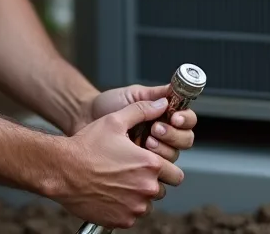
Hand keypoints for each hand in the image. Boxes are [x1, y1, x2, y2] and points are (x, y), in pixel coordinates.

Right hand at [55, 98, 185, 228]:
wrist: (61, 170)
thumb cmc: (86, 146)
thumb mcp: (114, 121)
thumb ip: (142, 110)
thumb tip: (161, 104)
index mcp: (150, 164)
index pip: (174, 173)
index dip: (162, 167)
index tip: (149, 163)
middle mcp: (147, 188)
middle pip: (163, 189)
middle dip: (153, 181)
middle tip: (133, 173)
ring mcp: (135, 208)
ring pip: (147, 204)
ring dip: (138, 195)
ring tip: (118, 182)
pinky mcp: (122, 220)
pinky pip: (132, 216)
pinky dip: (124, 208)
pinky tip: (109, 193)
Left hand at [80, 83, 198, 164]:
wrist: (83, 122)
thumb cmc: (105, 107)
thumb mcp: (129, 97)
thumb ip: (151, 96)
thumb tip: (172, 94)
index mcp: (162, 116)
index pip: (186, 120)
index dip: (185, 119)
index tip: (174, 117)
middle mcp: (162, 136)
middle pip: (185, 140)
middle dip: (173, 135)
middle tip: (155, 130)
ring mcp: (152, 154)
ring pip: (174, 158)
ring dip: (163, 150)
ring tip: (145, 142)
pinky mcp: (141, 170)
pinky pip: (158, 175)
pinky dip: (152, 167)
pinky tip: (137, 157)